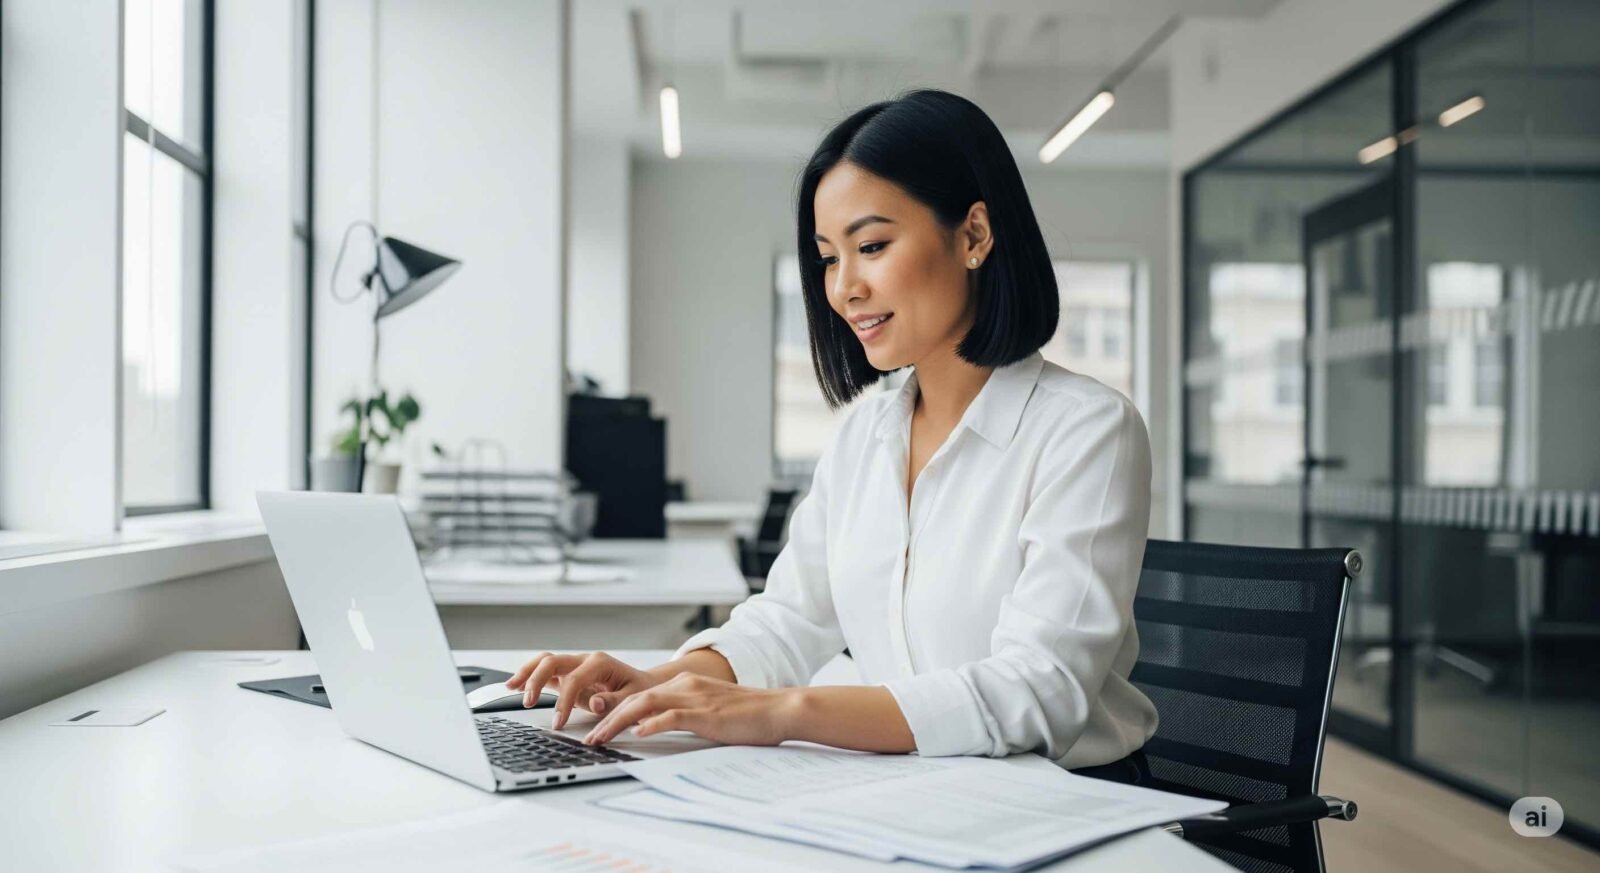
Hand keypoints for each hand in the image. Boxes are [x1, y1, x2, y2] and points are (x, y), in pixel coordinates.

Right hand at [504, 651, 660, 729]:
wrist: (645, 685)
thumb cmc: (640, 692)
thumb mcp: (634, 699)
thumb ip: (614, 702)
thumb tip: (595, 704)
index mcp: (600, 663)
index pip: (574, 680)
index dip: (564, 702)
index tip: (559, 723)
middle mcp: (585, 660)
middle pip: (553, 661)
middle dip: (537, 680)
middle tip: (528, 703)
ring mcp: (575, 666)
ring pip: (545, 661)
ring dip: (527, 673)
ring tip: (511, 687)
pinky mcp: (569, 674)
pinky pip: (546, 670)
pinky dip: (529, 675)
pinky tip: (515, 685)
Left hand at [581, 673, 796, 746]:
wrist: (779, 709)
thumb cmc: (749, 716)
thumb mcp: (711, 711)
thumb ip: (685, 715)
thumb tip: (656, 729)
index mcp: (685, 685)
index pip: (640, 696)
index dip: (615, 711)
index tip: (598, 728)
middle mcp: (686, 686)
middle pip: (635, 699)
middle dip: (607, 719)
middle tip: (590, 738)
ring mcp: (695, 697)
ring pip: (645, 705)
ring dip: (618, 722)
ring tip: (601, 738)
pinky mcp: (706, 713)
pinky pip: (672, 716)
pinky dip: (652, 724)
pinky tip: (638, 734)